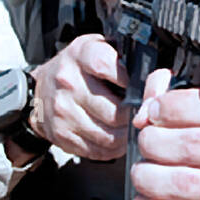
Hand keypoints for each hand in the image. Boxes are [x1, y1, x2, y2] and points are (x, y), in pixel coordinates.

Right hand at [25, 34, 129, 160]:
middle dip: (134, 116)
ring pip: (109, 135)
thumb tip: (160, 78)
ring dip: (126, 136)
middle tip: (141, 115)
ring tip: (130, 127)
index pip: (106, 65)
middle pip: (115, 111)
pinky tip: (115, 137)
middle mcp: (68, 82)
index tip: (140, 89)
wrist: (40, 89)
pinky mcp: (61, 134)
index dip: (130, 80)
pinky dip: (112, 149)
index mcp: (81, 55)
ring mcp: (63, 111)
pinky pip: (97, 150)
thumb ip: (126, 58)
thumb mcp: (98, 48)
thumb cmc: (77, 68)